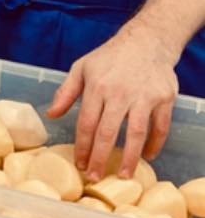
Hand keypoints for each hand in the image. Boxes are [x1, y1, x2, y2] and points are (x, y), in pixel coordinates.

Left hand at [48, 25, 178, 178]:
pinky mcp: (164, 97)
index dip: (83, 147)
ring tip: (124, 175)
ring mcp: (144, 96)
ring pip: (136, 133)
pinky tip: (148, 156)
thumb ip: (66, 92)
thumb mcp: (82, 67)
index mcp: (97, 87)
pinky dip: (156, 143)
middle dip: (100, 158)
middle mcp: (120, 92)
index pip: (87, 123)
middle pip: (108, 132)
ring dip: (129, 157)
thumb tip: (52, 114)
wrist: (147, 40)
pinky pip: (161, 126)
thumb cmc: (111, 56)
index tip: (80, 164)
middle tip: (96, 177)